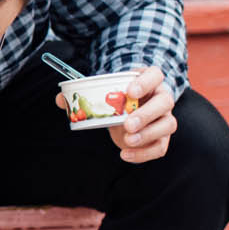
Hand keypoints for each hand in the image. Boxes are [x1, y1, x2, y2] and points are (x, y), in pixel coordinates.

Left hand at [53, 66, 176, 163]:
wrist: (127, 112)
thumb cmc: (117, 99)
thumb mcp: (103, 92)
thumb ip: (82, 95)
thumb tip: (60, 99)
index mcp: (149, 81)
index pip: (156, 75)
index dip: (145, 82)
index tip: (129, 92)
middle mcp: (161, 97)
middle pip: (165, 101)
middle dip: (147, 114)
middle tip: (127, 124)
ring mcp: (164, 118)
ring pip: (168, 124)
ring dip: (148, 134)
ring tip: (127, 141)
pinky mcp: (162, 137)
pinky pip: (160, 147)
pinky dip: (144, 153)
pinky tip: (125, 154)